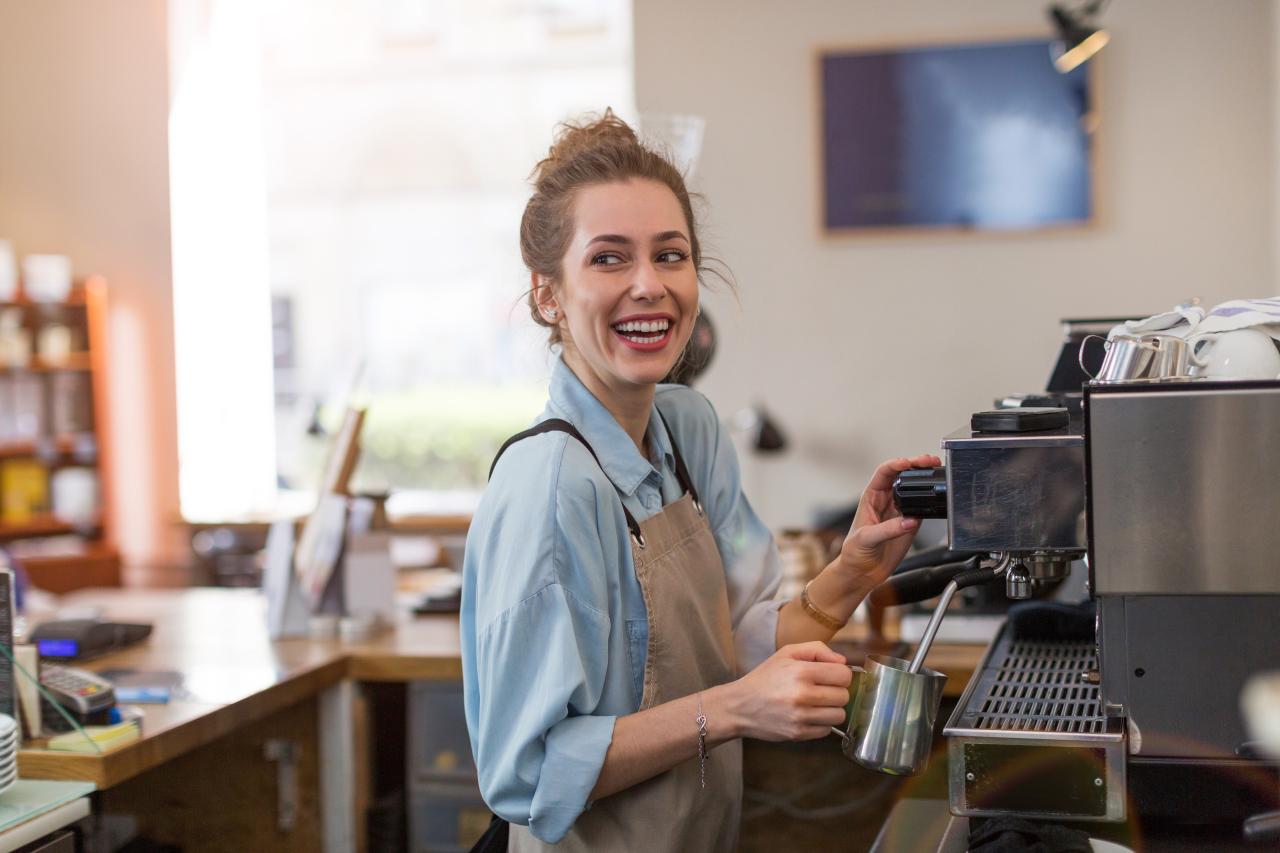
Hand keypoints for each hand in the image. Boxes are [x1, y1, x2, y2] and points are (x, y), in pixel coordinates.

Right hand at [715, 642, 852, 740]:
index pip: (844, 675)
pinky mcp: (799, 734)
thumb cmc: (765, 678)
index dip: (840, 674)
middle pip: (844, 696)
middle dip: (836, 692)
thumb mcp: (786, 654)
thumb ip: (817, 649)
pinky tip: (809, 715)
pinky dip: (821, 723)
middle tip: (821, 690)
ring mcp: (801, 717)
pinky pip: (827, 730)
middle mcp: (803, 695)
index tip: (830, 676)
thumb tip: (843, 662)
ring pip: (839, 715)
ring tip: (817, 704)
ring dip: (832, 709)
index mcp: (801, 671)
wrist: (740, 706)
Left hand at [836, 454, 941, 592]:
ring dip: (926, 478)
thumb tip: (908, 521)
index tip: (907, 463)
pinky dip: (931, 500)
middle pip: (902, 475)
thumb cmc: (855, 552)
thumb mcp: (866, 538)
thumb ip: (887, 530)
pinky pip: (922, 507)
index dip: (896, 464)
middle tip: (929, 461)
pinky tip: (937, 497)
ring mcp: (899, 511)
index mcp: (871, 497)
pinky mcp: (910, 523)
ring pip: (915, 488)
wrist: (862, 572)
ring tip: (936, 470)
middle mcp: (886, 500)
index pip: (883, 473)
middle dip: (916, 464)